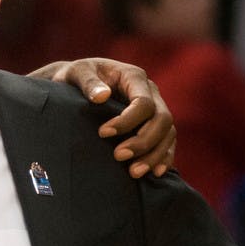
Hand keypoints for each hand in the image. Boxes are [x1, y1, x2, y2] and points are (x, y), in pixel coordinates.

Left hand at [34, 58, 176, 177]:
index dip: (127, 121)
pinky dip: (164, 157)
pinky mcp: (152, 123)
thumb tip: (101, 96)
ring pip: (168, 133)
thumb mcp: (76, 72)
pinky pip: (167, 141)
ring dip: (154, 155)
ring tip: (134, 172)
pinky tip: (155, 172)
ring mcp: (155, 107)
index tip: (102, 133)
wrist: (76, 82)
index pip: (143, 102)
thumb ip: (88, 82)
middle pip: (162, 119)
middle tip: (118, 156)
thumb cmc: (76, 76)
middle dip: (143, 142)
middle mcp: (150, 91)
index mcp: (134, 77)